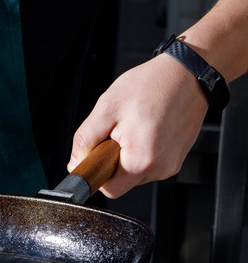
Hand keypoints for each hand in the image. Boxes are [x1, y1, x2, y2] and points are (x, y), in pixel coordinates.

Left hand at [68, 53, 207, 197]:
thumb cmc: (150, 86)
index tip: (94, 152)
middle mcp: (160, 169)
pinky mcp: (177, 158)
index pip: (108, 188)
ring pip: (134, 172)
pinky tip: (145, 128)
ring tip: (133, 126)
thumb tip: (75, 164)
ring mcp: (171, 165)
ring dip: (126, 155)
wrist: (188, 73)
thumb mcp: (106, 109)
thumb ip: (85, 140)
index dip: (96, 172)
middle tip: (116, 132)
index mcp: (141, 161)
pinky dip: (140, 150)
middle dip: (111, 160)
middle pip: (122, 181)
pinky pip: (149, 163)